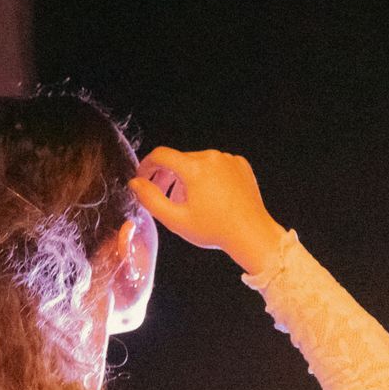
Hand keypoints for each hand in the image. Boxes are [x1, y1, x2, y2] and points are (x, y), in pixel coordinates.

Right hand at [127, 146, 286, 272]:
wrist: (252, 234)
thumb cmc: (215, 229)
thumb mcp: (175, 219)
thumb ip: (150, 198)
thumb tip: (136, 183)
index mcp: (195, 168)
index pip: (160, 155)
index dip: (146, 165)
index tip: (142, 178)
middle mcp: (212, 158)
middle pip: (178, 159)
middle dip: (166, 175)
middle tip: (163, 196)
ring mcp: (228, 160)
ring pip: (196, 162)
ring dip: (185, 176)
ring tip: (186, 199)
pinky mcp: (240, 165)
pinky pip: (214, 165)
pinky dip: (206, 175)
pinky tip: (208, 195)